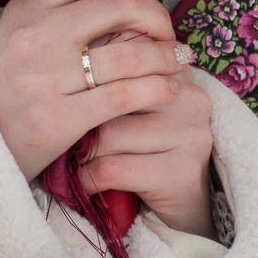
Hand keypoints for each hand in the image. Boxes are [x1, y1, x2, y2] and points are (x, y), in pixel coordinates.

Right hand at [0, 0, 190, 181]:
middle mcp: (37, 34)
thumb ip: (60, 8)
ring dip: (166, 56)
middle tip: (168, 32)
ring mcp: (46, 77)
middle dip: (159, 16)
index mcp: (28, 5)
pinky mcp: (59, 119)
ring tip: (176, 62)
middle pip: (123, 4)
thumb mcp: (17, 30)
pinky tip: (167, 91)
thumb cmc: (1, 82)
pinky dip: (158, 90)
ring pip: (130, 54)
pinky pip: (125, 97)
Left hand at [77, 66, 215, 238]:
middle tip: (65, 131)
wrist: (193, 203)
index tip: (72, 93)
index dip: (92, 73)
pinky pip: (112, 169)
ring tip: (79, 161)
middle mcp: (189, 96)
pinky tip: (87, 183)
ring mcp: (189, 134)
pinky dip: (88, 179)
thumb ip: (119, 78)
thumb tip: (66, 58)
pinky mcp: (180, 172)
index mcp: (178, 71)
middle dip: (82, 117)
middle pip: (112, 93)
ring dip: (83, 153)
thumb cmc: (153, 148)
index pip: (125, 54)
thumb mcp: (142, 108)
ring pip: (108, 134)